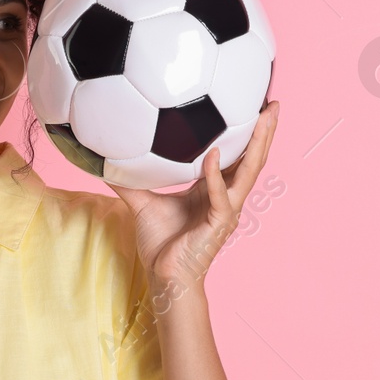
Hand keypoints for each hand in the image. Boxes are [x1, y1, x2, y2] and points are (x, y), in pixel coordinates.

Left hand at [104, 98, 278, 291]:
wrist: (163, 276)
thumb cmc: (160, 244)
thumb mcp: (142, 203)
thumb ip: (130, 180)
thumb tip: (106, 160)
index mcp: (214, 190)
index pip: (237, 156)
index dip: (247, 133)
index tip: (253, 106)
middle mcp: (227, 197)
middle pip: (254, 159)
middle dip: (265, 131)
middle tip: (273, 103)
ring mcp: (226, 210)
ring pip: (249, 172)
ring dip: (258, 145)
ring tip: (263, 119)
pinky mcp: (218, 223)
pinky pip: (220, 196)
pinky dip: (216, 176)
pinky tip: (213, 156)